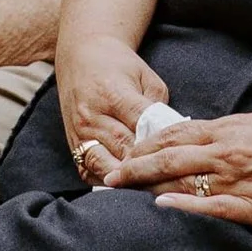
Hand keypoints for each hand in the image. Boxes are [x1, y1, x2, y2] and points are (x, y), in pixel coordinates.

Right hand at [59, 32, 168, 180]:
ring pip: (103, 165)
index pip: (140, 124)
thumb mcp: (145, 76)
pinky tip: (126, 190)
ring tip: (149, 193)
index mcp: (113, 93)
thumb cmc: (119, 66)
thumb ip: (158, 106)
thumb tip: (171, 137)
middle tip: (173, 185)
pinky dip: (106, 182)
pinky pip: (88, 170)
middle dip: (147, 168)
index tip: (179, 159)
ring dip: (126, 181)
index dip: (159, 144)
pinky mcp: (72, 144)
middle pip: (123, 148)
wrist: (80, 57)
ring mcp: (80, 131)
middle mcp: (92, 115)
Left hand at [109, 108, 251, 227]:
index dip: (144, 146)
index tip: (122, 154)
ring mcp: (240, 180)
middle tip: (106, 177)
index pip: (175, 136)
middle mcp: (228, 152)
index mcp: (231, 130)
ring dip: (148, 188)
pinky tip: (159, 208)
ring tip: (119, 195)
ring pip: (183, 181)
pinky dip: (183, 207)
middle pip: (168, 158)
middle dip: (133, 168)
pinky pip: (212, 207)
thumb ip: (233, 133)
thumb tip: (208, 139)